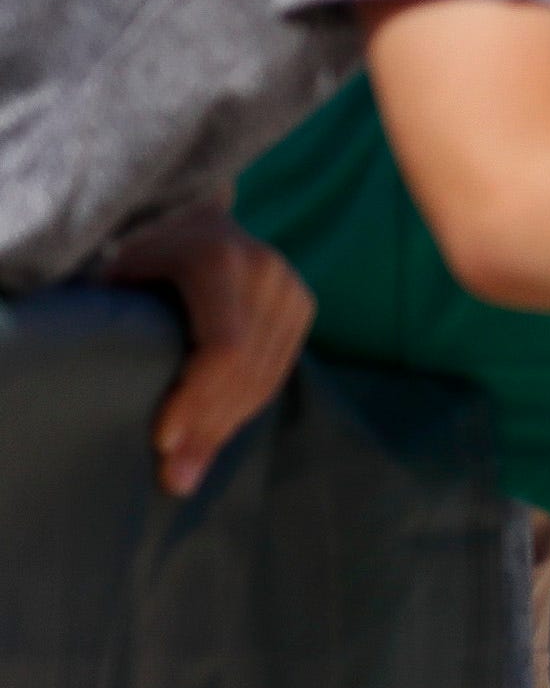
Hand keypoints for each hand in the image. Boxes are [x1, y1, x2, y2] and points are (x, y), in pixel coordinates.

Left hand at [101, 208, 311, 496]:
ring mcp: (292, 287)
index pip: (222, 348)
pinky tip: (216, 433)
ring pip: (266, 377)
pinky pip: (278, 370)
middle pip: (245, 371)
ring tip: (191, 467)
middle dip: (208, 428)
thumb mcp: (119, 272)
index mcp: (219, 258)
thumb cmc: (138, 244)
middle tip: (175, 478)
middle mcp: (267, 271)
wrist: (190, 209)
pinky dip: (244, 407)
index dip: (196, 400)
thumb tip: (109, 405)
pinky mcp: (302, 305)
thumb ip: (121, 326)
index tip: (162, 442)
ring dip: (227, 426)